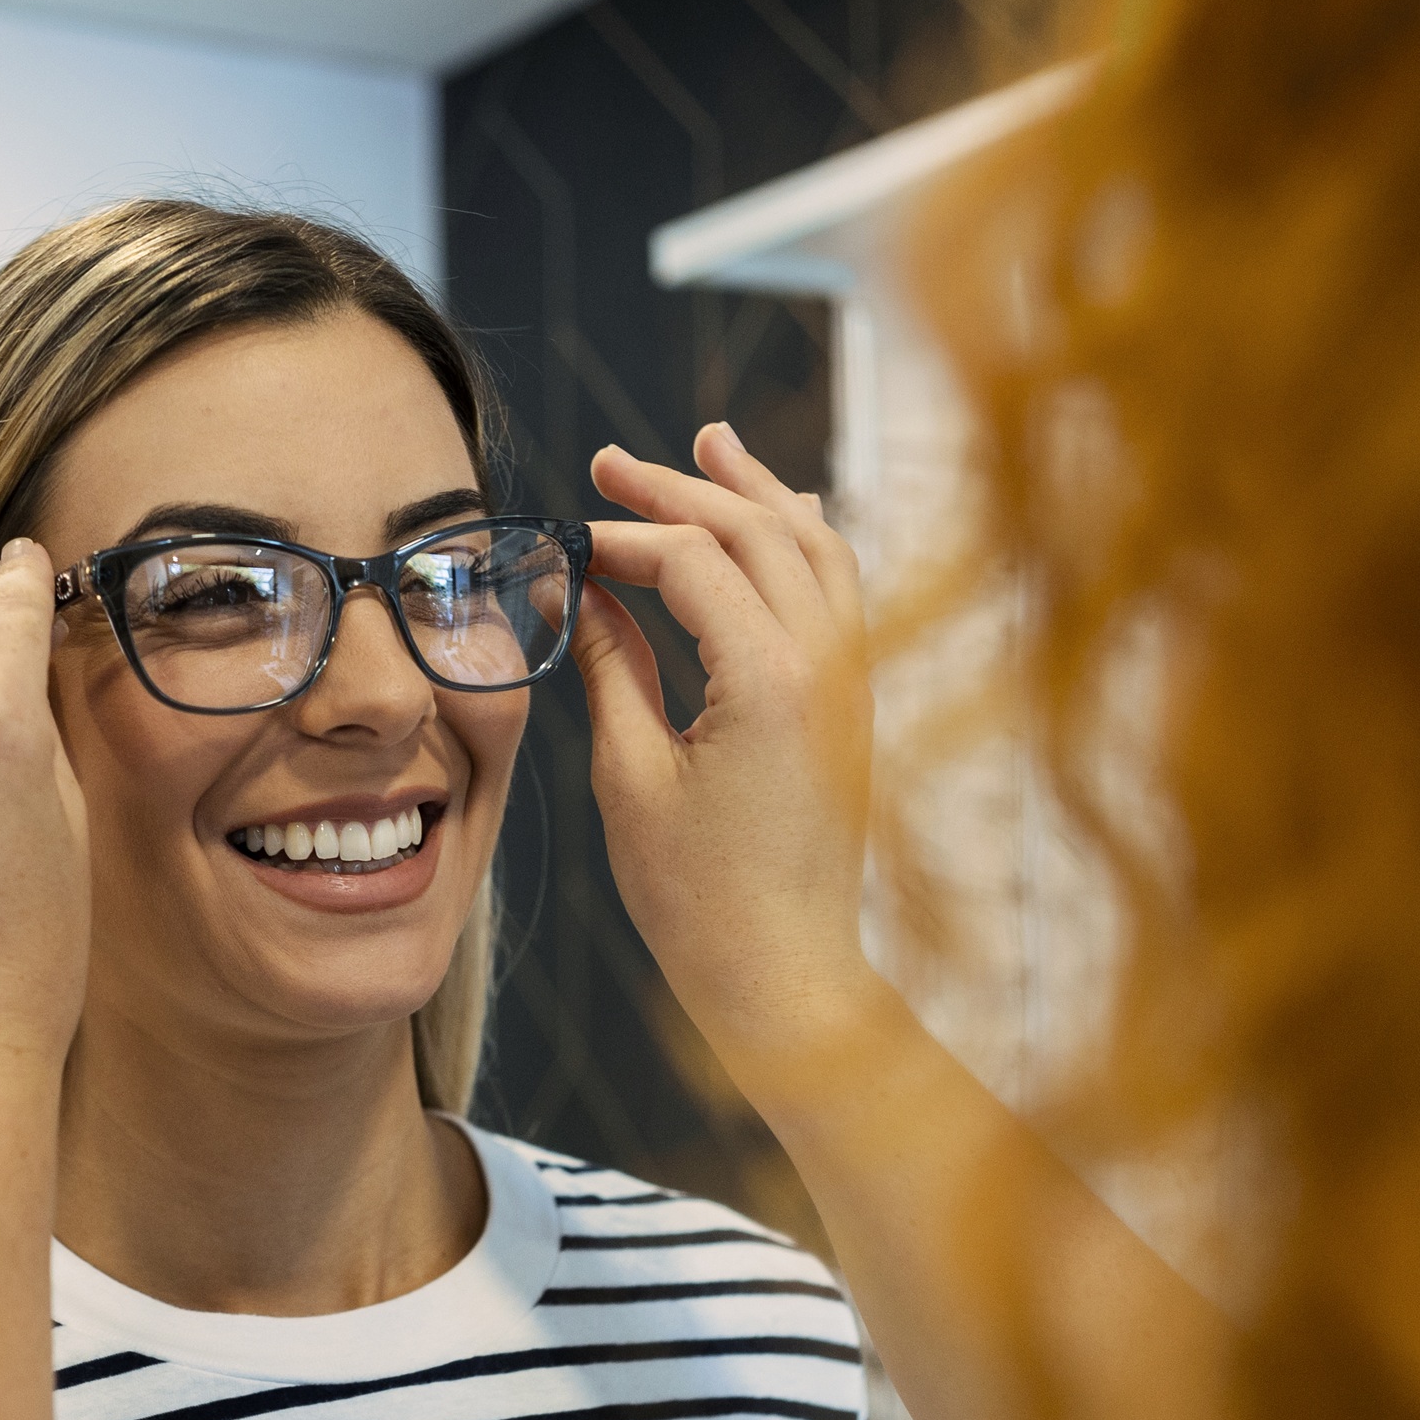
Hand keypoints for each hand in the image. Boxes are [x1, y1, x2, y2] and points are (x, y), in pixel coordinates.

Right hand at [576, 423, 880, 1105]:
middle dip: (682, 487)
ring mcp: (853, 680)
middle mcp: (827, 663)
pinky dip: (802, 541)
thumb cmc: (698, 898)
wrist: (785, 974)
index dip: (622, 536)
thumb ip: (610, 668)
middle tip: (611, 461)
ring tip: (710, 446)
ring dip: (757, 492)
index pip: (691, 559)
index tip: (566, 541)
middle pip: (757, 530)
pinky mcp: (853, 704)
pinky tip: (778, 516)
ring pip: (815, 545)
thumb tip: (578, 591)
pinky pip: (839, 591)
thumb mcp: (630, 779)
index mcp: (769, 679)